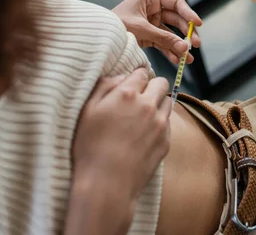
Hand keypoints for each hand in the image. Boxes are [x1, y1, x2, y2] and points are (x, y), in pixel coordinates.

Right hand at [66, 69, 171, 233]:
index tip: (131, 83)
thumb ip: (104, 86)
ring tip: (143, 115)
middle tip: (140, 97)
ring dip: (158, 103)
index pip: (141, 72)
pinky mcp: (166, 140)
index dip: (136, 77)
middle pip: (161, 83)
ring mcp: (160, 123)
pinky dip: (159, 123)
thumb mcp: (87, 111)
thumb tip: (121, 76)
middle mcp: (148, 105)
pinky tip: (145, 134)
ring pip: (168, 101)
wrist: (107, 184)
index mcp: (127, 94)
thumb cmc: (90, 147)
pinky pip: (168, 123)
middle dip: (152, 86)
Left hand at [112, 0, 202, 64]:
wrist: (97, 38)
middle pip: (176, 20)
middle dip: (186, 34)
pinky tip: (177, 60)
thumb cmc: (115, 26)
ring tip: (188, 59)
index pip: (176, 4)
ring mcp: (150, 24)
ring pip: (171, 34)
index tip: (198, 24)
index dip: (189, 14)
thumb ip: (164, 38)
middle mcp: (152, 9)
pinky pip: (163, 43)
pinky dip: (169, 51)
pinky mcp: (147, 36)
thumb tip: (184, 48)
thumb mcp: (142, 30)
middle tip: (195, 45)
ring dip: (179, 46)